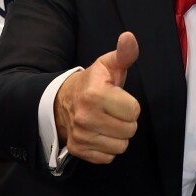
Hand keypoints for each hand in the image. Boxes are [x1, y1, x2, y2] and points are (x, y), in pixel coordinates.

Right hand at [54, 32, 140, 163]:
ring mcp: (81, 136)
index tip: (118, 98)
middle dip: (126, 120)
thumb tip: (129, 37)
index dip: (130, 104)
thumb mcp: (107, 65)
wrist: (61, 101)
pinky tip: (99, 133)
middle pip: (129, 130)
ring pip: (121, 146)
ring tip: (107, 121)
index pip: (134, 111)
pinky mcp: (78, 150)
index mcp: (96, 94)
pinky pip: (108, 157)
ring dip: (118, 135)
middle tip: (113, 111)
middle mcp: (86, 117)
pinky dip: (107, 147)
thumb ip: (124, 54)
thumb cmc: (92, 83)